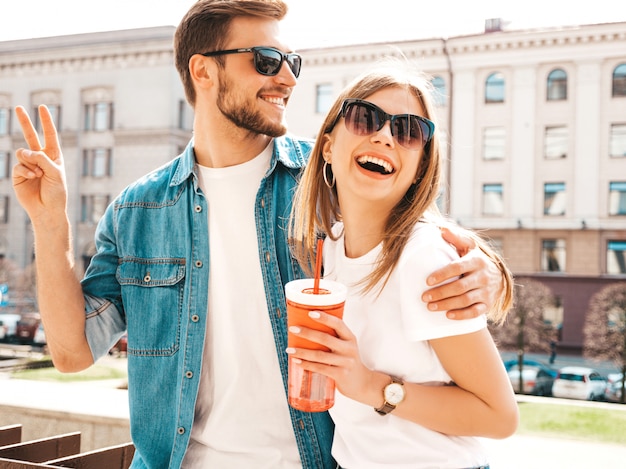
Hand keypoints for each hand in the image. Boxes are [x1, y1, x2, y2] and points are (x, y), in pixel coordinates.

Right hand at [13, 105, 67, 223]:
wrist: (47, 209)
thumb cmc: (57, 192)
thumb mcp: (55, 173)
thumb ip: (41, 159)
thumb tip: (23, 150)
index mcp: (54, 156)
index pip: (50, 135)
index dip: (47, 121)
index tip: (43, 107)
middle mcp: (40, 158)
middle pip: (31, 136)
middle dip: (25, 122)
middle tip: (19, 107)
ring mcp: (28, 165)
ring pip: (23, 152)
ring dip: (31, 162)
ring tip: (38, 174)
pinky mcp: (18, 174)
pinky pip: (18, 164)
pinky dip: (26, 170)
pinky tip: (33, 177)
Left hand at [286, 311, 374, 401]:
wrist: (362, 383)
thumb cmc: (348, 360)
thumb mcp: (346, 346)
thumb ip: (333, 337)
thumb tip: (307, 328)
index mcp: (350, 337)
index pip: (338, 324)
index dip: (324, 318)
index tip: (310, 313)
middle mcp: (349, 348)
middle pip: (325, 338)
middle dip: (307, 333)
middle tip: (292, 329)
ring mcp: (345, 362)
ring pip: (320, 355)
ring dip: (302, 351)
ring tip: (289, 349)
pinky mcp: (341, 375)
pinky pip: (320, 368)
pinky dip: (307, 364)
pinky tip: (297, 361)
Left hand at [422, 226, 502, 319]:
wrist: (498, 277)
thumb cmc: (476, 260)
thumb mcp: (469, 247)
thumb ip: (456, 239)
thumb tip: (441, 230)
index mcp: (477, 261)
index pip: (457, 267)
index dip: (442, 274)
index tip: (427, 281)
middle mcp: (483, 276)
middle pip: (460, 287)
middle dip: (440, 293)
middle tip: (424, 297)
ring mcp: (487, 292)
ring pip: (465, 300)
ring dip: (446, 305)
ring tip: (430, 307)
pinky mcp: (488, 304)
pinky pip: (475, 312)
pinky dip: (462, 315)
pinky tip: (448, 315)